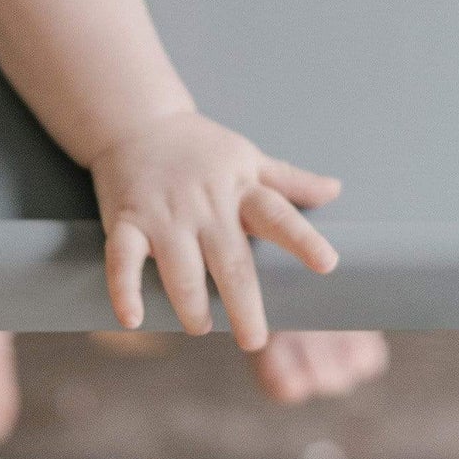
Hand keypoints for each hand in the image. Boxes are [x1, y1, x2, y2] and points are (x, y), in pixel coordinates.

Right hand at [87, 110, 341, 352]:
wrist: (136, 119)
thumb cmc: (199, 147)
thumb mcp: (247, 156)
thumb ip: (288, 180)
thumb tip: (336, 190)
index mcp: (240, 187)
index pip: (277, 214)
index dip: (302, 239)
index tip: (327, 264)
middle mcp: (205, 202)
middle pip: (230, 259)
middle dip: (243, 304)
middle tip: (253, 339)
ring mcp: (164, 212)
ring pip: (180, 268)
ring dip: (190, 305)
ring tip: (200, 326)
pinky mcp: (126, 219)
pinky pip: (122, 258)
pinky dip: (125, 289)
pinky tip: (133, 318)